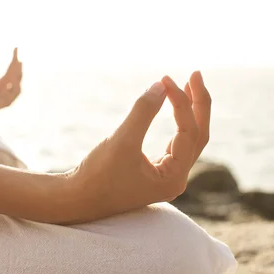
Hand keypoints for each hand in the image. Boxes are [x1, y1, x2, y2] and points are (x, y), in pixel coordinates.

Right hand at [65, 71, 210, 222]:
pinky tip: (175, 107)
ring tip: (187, 85)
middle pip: (198, 135)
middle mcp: (176, 179)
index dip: (181, 102)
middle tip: (195, 74)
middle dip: (198, 104)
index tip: (165, 79)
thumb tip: (160, 86)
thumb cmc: (97, 175)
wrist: (75, 200)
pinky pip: (176, 144)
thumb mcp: (121, 140)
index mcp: (173, 178)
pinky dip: (178, 123)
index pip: (189, 133)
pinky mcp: (156, 172)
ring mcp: (167, 176)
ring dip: (190, 112)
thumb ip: (143, 112)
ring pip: (189, 139)